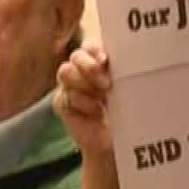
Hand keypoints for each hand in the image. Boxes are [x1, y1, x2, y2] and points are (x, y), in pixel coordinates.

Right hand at [54, 43, 113, 159]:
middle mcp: (80, 71)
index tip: (106, 60)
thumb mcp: (126, 89)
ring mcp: (68, 85)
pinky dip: (84, 103)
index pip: (89, 46)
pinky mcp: (61, 102)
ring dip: (85, 84)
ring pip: (66, 71)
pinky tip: (96, 112)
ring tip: (102, 99)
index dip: (94, 49)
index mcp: (97, 62)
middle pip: (76, 56)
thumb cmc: (124, 112)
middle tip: (107, 83)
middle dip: (90, 67)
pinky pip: (66, 95)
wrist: (114, 142)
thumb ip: (120, 72)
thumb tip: (115, 63)